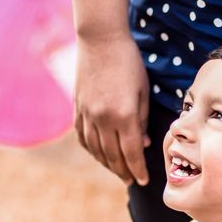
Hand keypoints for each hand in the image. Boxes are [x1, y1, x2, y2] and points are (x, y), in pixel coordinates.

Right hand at [73, 34, 150, 184]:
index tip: (144, 181)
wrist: (100, 39)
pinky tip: (98, 155)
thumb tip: (141, 145)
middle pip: (113, 155)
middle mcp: (103, 118)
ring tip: (118, 172)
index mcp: (124, 115)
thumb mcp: (143, 91)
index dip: (138, 169)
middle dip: (124, 171)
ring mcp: (87, 114)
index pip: (132, 152)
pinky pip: (83, 137)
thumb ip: (142, 120)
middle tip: (132, 182)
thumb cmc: (129, 63)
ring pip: (96, 149)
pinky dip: (91, 149)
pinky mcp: (77, 108)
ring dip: (107, 164)